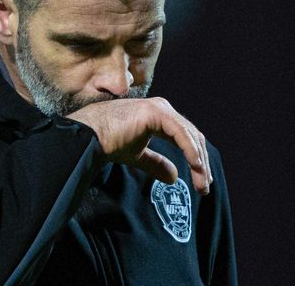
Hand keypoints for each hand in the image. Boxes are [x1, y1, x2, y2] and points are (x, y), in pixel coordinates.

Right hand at [67, 97, 211, 193]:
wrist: (90, 135)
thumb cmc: (107, 142)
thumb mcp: (137, 156)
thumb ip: (156, 163)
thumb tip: (174, 177)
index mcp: (159, 117)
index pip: (186, 138)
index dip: (196, 159)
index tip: (201, 181)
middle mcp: (162, 109)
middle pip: (192, 136)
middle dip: (201, 163)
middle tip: (204, 186)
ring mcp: (160, 109)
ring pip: (190, 136)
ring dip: (199, 161)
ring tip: (201, 183)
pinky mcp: (156, 113)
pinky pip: (181, 134)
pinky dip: (190, 151)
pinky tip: (195, 167)